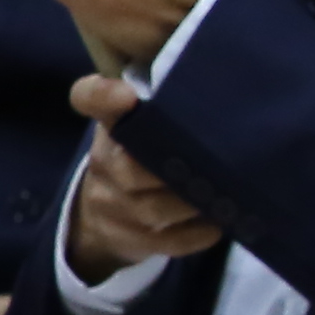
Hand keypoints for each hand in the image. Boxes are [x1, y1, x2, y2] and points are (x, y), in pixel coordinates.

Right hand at [62, 96, 224, 279]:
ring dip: (192, 204)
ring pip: (151, 211)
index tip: (126, 96)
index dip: (101, 96)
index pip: (88, 98)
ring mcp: (110, 205)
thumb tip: (220, 72)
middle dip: (175, 171)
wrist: (108, 208)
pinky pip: (166, 242)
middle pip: (131, 170)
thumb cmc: (145, 148)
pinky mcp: (128, 239)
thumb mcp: (147, 115)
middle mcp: (103, 162)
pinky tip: (217, 222)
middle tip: (218, 165)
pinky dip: (198, 234)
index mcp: (110, 122)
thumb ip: (169, 95)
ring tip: (225, 194)